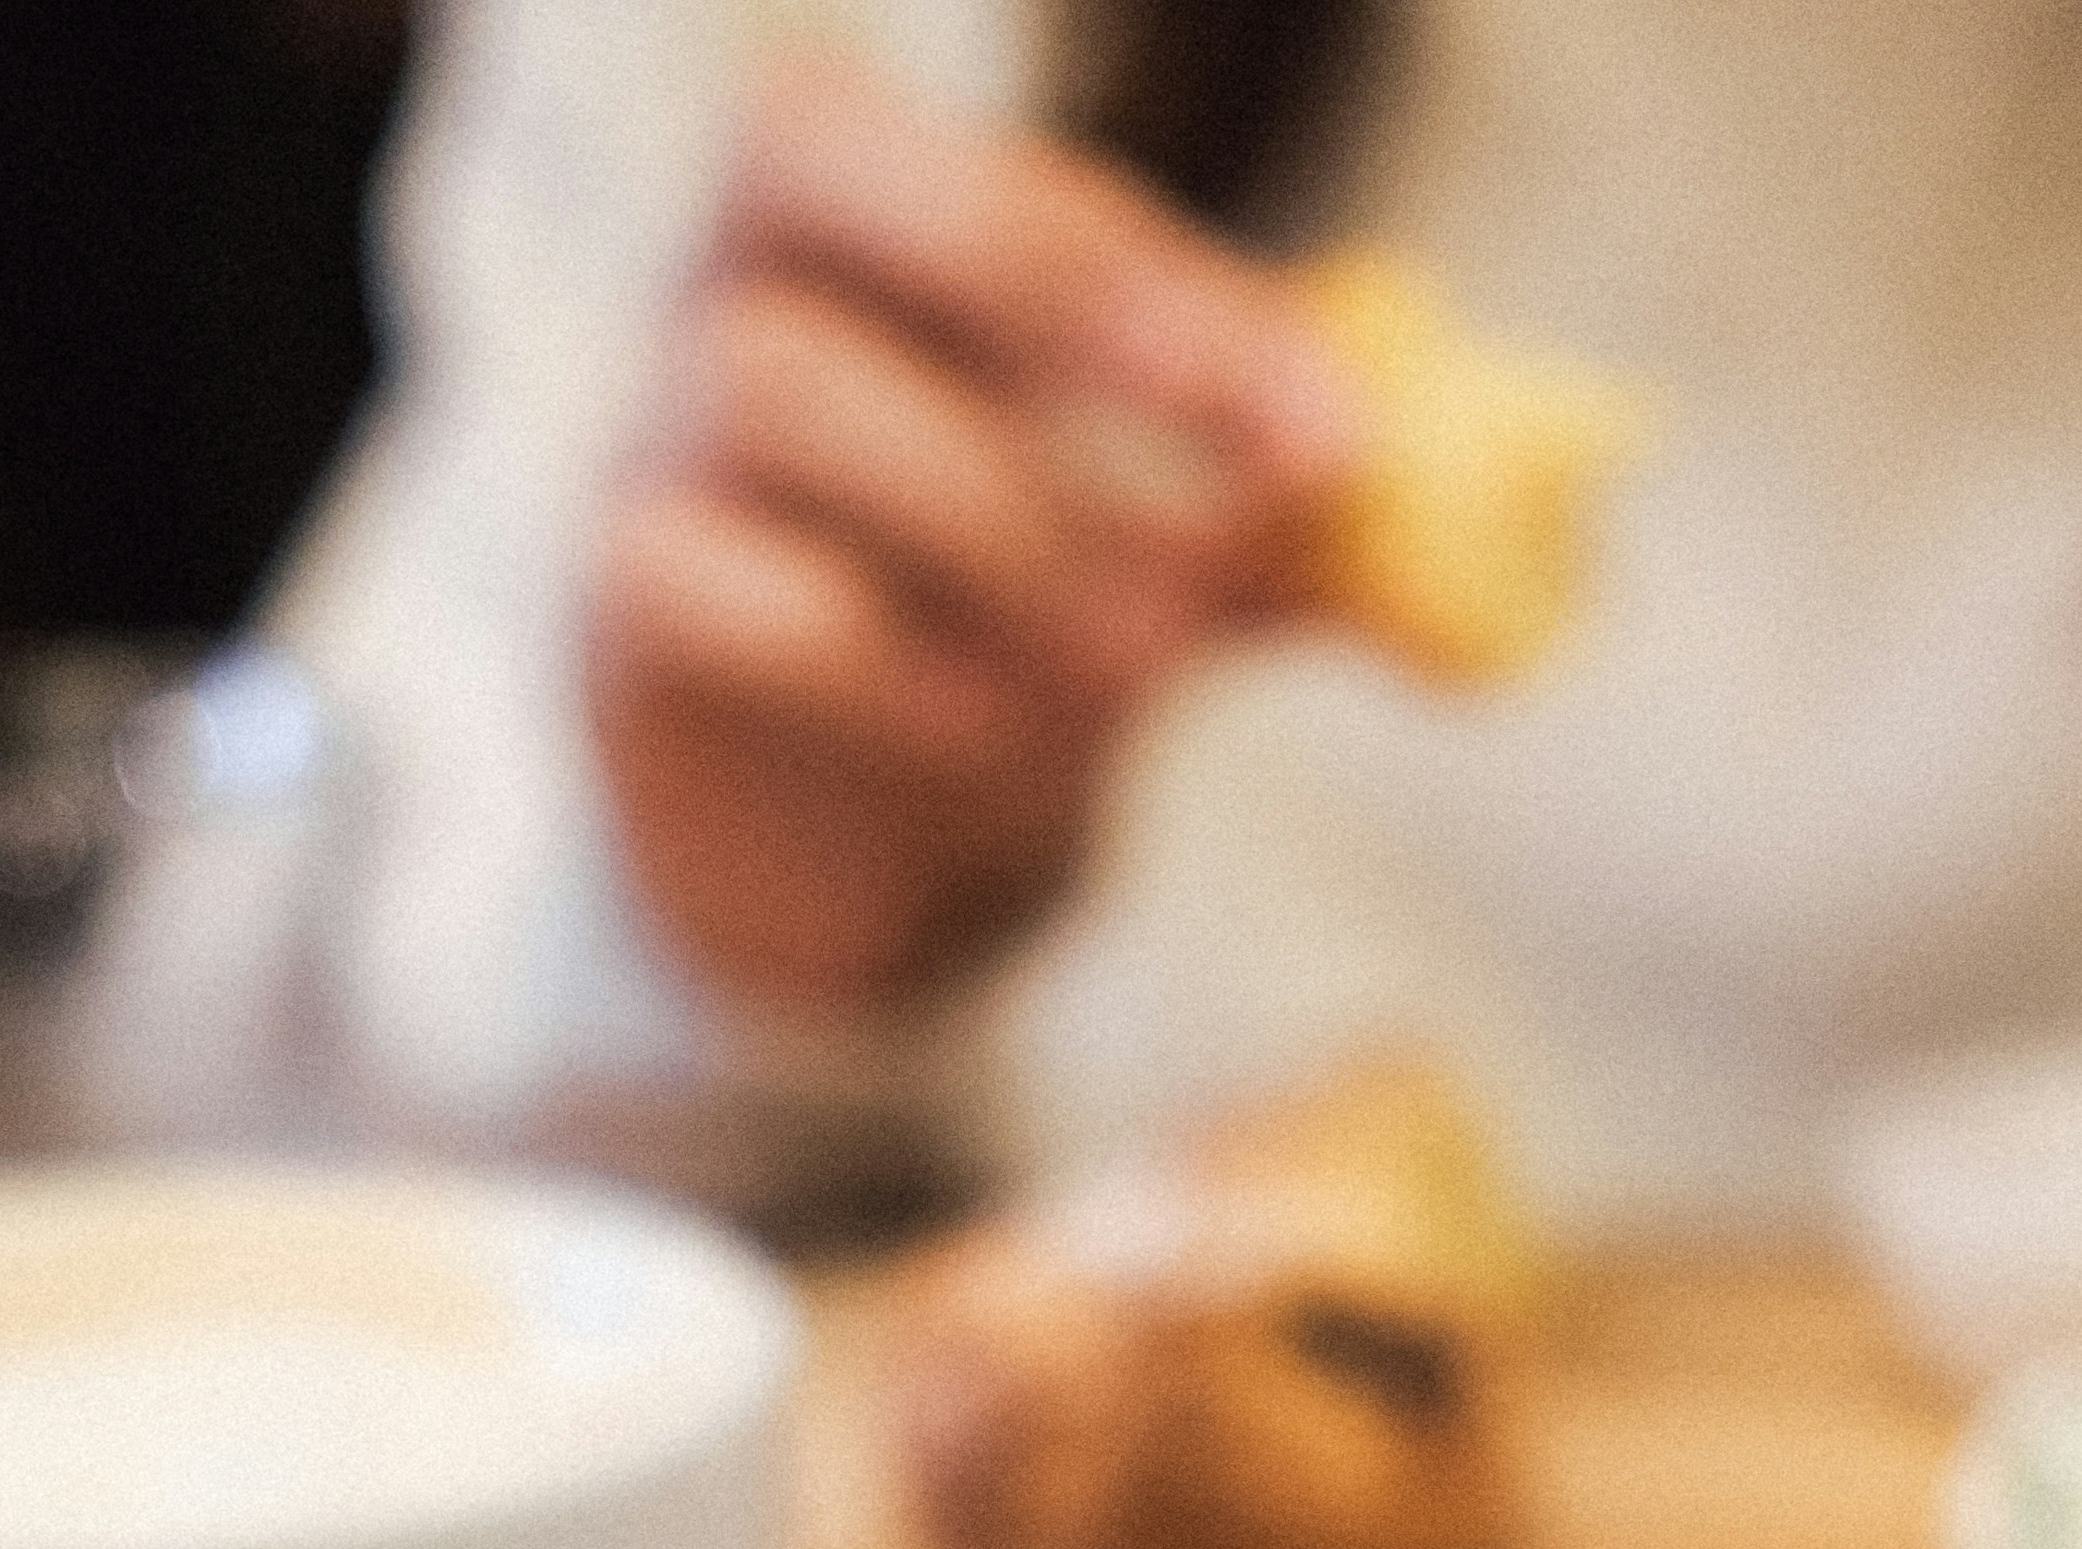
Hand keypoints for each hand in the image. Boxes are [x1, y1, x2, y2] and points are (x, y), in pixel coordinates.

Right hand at [586, 51, 1359, 1016]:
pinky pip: (709, 578)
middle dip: (1076, 319)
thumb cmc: (997, 629)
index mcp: (876, 200)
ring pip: (786, 389)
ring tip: (1135, 672)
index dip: (1190, 295)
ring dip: (1000, 530)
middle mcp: (728, 270)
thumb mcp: (1152, 549)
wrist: (831, 837)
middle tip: (1245, 508)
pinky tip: (986, 735)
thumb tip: (1465, 524)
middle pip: (845, 178)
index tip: (1337, 443)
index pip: (1025, 191)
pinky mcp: (615, 602)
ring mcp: (649, 429)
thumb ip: (1278, 518)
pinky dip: (871, 657)